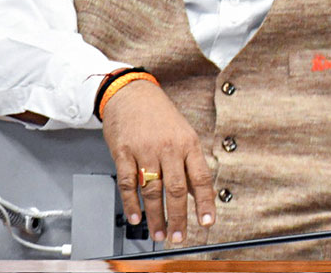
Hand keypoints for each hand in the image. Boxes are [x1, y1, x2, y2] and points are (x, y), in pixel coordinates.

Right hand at [101, 78, 215, 243]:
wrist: (131, 94)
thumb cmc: (159, 115)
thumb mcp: (183, 134)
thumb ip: (189, 164)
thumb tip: (197, 192)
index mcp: (188, 143)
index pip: (200, 178)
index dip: (205, 202)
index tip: (207, 222)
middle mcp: (169, 148)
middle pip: (176, 189)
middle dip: (178, 217)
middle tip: (178, 237)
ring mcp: (145, 151)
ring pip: (152, 190)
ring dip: (155, 216)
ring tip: (158, 233)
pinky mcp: (123, 153)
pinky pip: (128, 183)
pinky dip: (131, 203)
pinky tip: (136, 217)